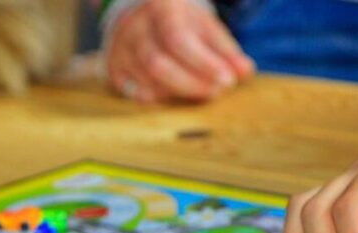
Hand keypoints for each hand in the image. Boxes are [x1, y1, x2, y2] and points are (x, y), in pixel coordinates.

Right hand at [105, 0, 254, 102]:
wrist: (139, 14)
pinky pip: (134, 92)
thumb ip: (224, 49)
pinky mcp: (113, 69)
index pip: (177, 39)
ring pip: (146, 82)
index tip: (228, 81)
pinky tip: (176, 96)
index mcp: (158, 7)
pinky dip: (159, 98)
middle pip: (158, 65)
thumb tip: (244, 72)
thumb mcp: (204, 27)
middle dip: (192, 84)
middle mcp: (132, 27)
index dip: (203, 63)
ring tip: (202, 92)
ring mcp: (118, 49)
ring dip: (179, 93)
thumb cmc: (179, 22)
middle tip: (217, 91)